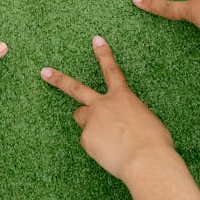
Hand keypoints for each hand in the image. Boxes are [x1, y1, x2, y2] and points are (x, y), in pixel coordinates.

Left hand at [41, 36, 175, 181]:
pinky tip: (109, 153)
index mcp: (123, 97)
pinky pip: (88, 142)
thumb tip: (123, 124)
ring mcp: (92, 120)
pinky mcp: (86, 138)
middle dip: (58, 79)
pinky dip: (97, 147)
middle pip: (76, 88)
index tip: (96, 39)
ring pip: (81, 117)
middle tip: (44, 72)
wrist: (146, 160)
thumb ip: (130, 116)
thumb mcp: (147, 121)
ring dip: (88, 123)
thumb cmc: (155, 143)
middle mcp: (103, 104)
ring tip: (105, 137)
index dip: (103, 54)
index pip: (111, 70)